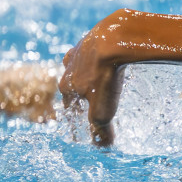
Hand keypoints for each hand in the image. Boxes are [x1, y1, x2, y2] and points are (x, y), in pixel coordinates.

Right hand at [59, 13, 128, 145]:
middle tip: (87, 92)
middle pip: (71, 79)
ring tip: (97, 71)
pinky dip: (102, 51)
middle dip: (77, 87)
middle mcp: (69, 64)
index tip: (77, 112)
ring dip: (86, 67)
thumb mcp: (103, 110)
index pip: (67, 101)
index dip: (73, 109)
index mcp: (67, 84)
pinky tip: (113, 52)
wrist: (114, 40)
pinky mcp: (96, 33)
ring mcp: (81, 47)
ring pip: (81, 60)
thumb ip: (100, 129)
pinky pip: (97, 45)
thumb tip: (103, 147)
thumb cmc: (105, 77)